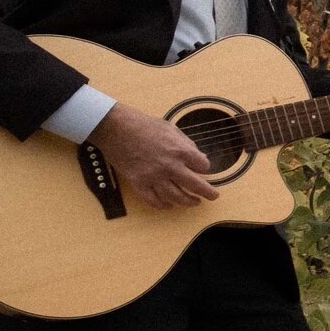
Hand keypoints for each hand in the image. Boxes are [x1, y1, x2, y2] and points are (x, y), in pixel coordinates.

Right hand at [89, 103, 217, 208]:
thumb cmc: (144, 125)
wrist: (116, 128)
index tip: (202, 168)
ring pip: (176, 197)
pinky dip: (163, 205)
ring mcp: (154, 176)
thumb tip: (199, 157)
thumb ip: (187, 144)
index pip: (203, 166)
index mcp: (181, 150)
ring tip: (194, 202)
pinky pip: (153, 200)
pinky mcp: (139, 183)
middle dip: (208, 193)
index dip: (205, 167)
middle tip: (213, 196)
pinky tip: (169, 205)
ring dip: (188, 202)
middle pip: (196, 186)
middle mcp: (170, 166)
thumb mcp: (172, 129)